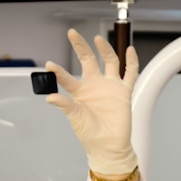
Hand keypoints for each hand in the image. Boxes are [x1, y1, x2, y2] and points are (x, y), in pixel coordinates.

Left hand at [44, 28, 138, 175]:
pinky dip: (131, 61)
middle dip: (81, 47)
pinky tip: (129, 49)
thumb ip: (65, 105)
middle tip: (72, 33)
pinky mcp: (124, 91)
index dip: (58, 71)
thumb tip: (50, 97)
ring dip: (105, 49)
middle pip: (88, 60)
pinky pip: (129, 73)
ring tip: (97, 39)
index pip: (67, 77)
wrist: (108, 146)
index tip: (49, 65)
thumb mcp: (75, 118)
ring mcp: (110, 86)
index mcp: (80, 92)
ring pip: (109, 61)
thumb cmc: (90, 134)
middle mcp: (94, 85)